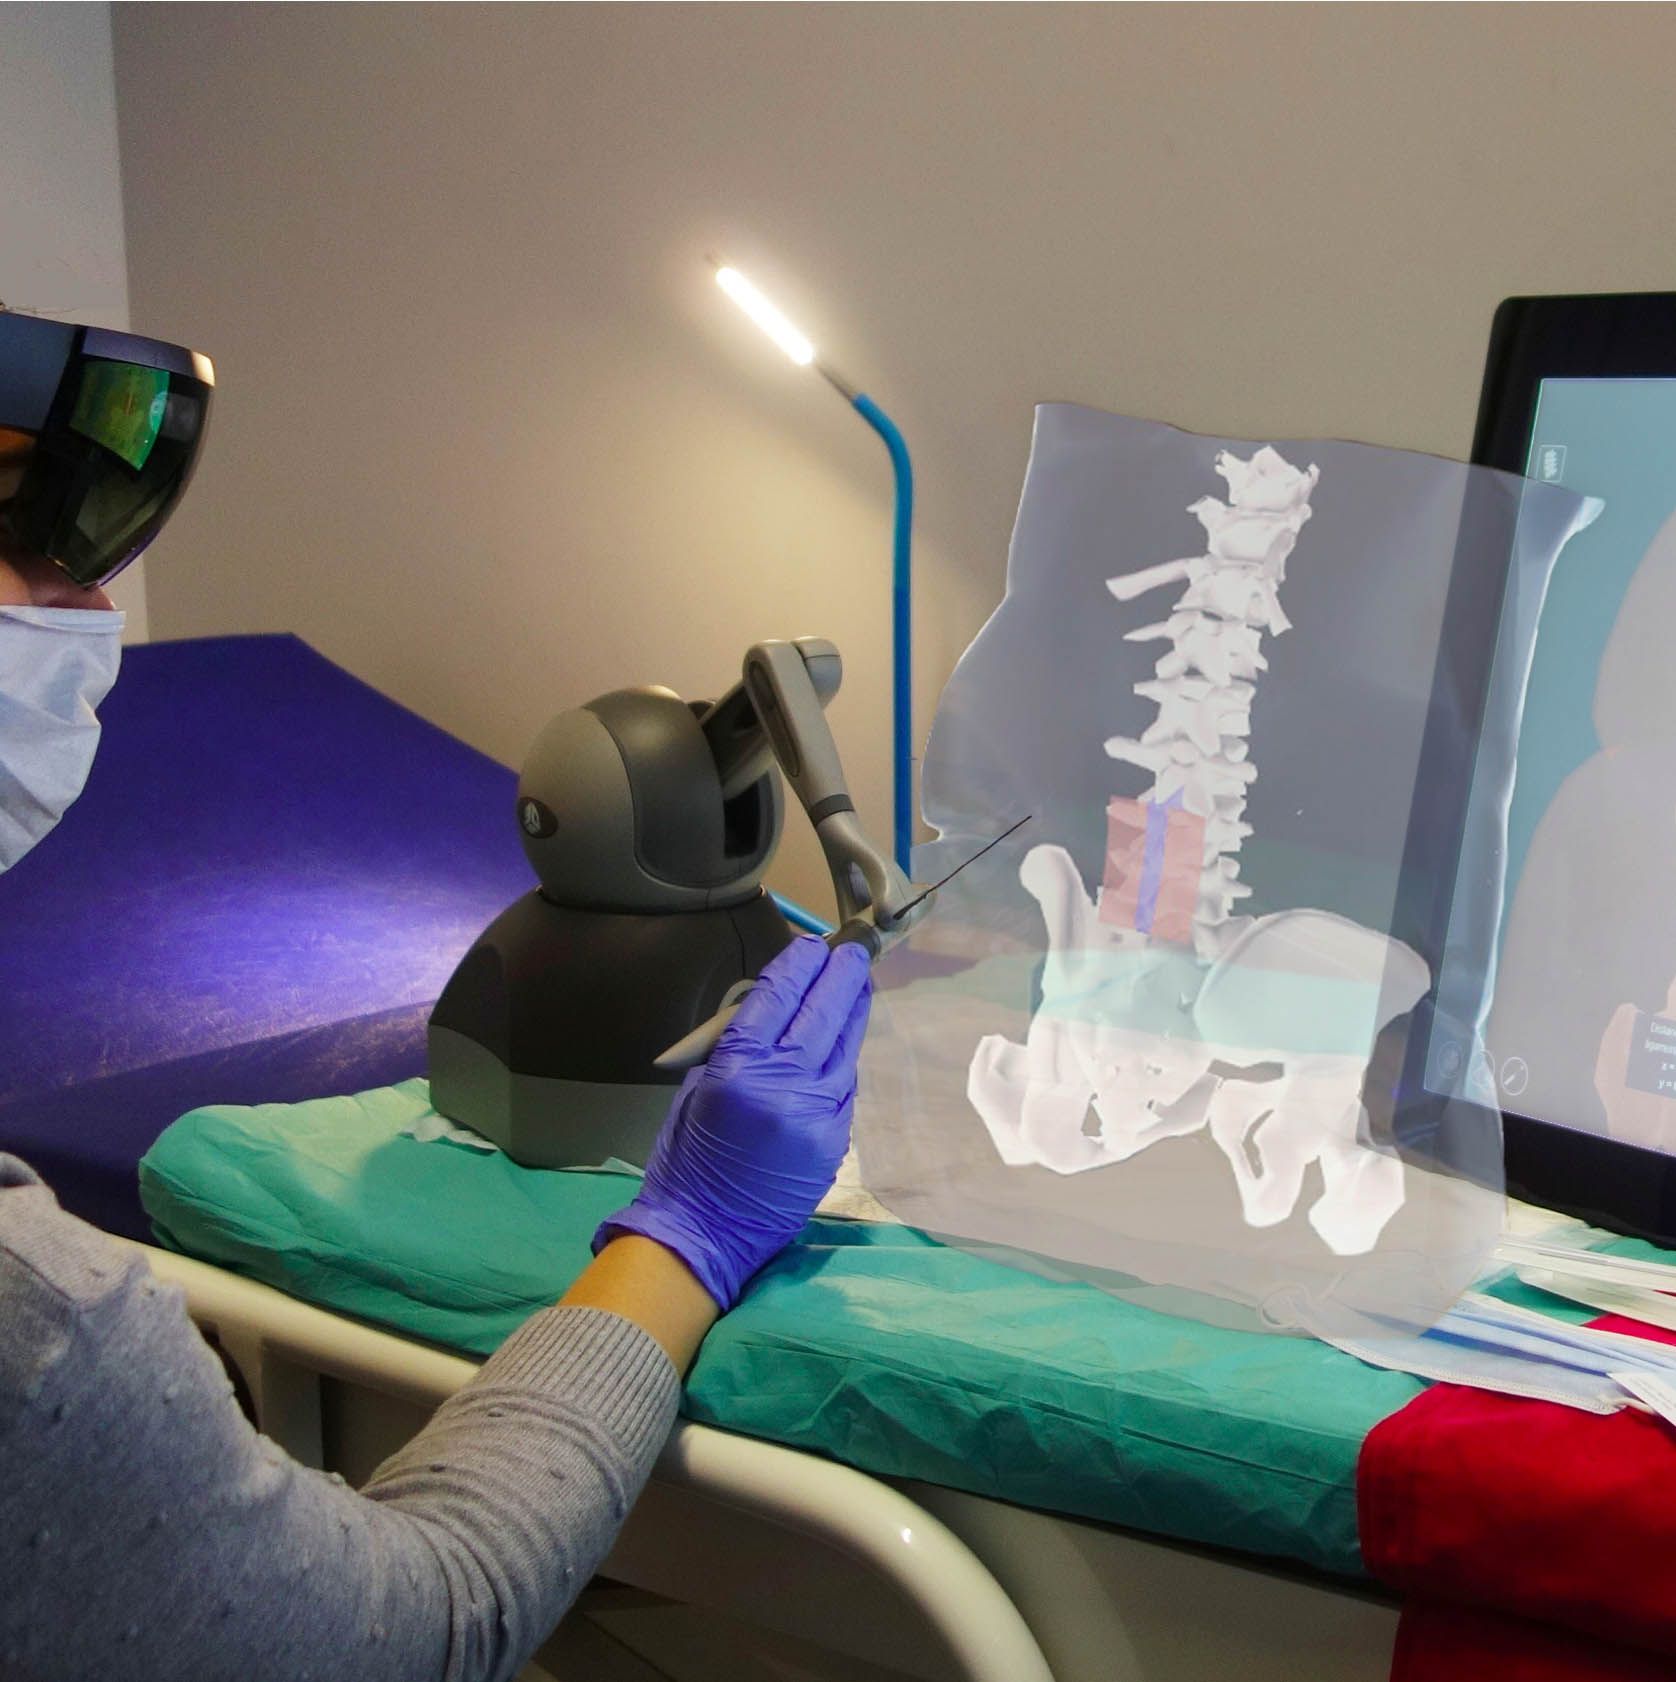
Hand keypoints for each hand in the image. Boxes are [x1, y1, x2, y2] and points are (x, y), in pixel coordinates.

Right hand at [593, 935, 872, 1309]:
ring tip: (858, 984)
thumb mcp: (699, 1088)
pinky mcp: (836, 1140)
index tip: (812, 945)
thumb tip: (769, 1010)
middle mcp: (785, 1085)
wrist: (705, 1232)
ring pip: (845, 1047)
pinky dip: (844, 1057)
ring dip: (852, 1011)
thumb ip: (737, 1047)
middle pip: (823, 1013)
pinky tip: (843, 1041)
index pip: (779, 997)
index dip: (799, 966)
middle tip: (852, 952)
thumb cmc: (687, 1158)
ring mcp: (818, 1114)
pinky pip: (845, 1084)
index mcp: (739, 1068)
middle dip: (840, 976)